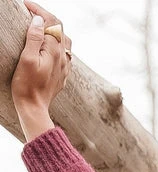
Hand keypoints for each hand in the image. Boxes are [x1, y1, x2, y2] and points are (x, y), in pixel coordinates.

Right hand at [11, 1, 72, 139]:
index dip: (39, 10)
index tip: (26, 6)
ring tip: (40, 27)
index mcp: (55, 51)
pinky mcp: (62, 75)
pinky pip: (65, 54)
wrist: (34, 109)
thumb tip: (39, 20)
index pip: (51, 22)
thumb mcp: (27, 59)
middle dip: (46, 18)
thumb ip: (34, 38)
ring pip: (65, 41)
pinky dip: (57, 44)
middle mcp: (63, 58)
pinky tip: (49, 47)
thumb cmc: (27, 85)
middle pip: (60, 29)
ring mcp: (64, 67)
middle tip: (31, 14)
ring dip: (54, 31)